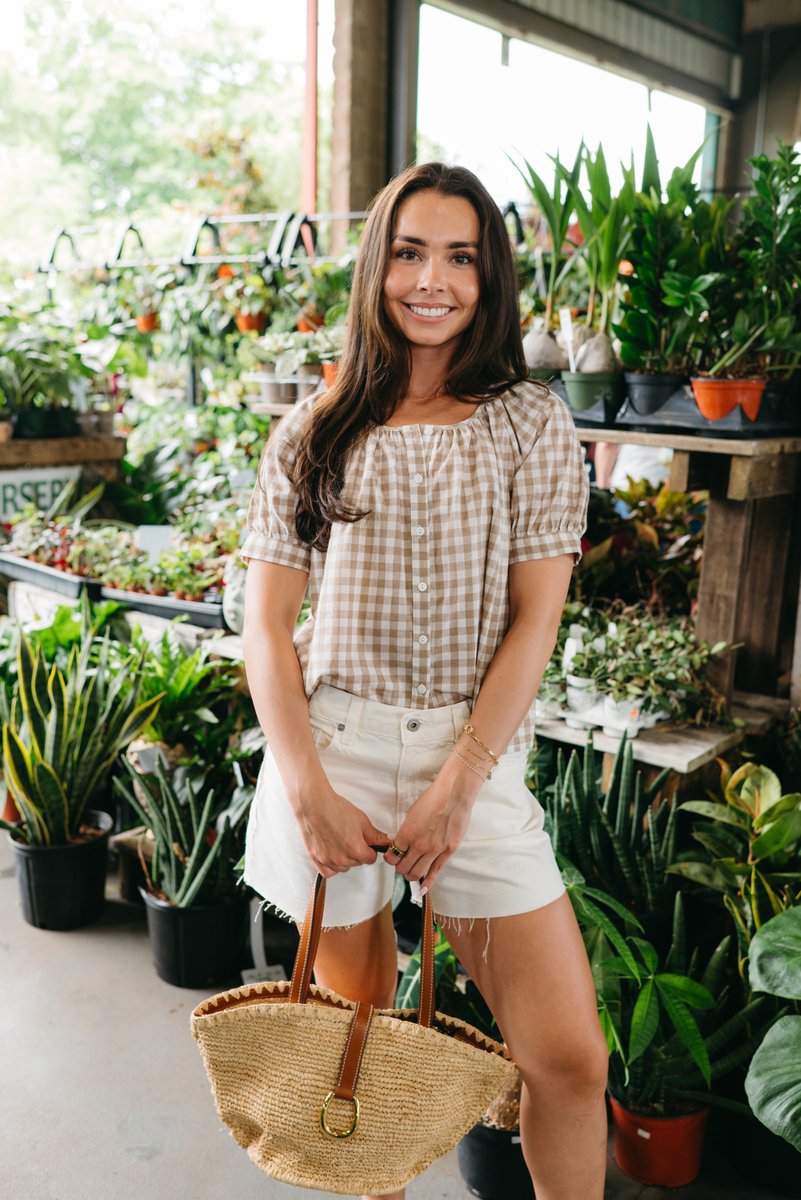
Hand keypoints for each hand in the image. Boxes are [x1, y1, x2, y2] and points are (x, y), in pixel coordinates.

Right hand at [295, 785, 390, 878]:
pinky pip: (328, 872)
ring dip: (345, 859)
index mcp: (356, 849)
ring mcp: (328, 860)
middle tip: (351, 837)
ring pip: (344, 868)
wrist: (313, 804)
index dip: (370, 850)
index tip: (366, 843)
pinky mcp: (316, 859)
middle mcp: (342, 858)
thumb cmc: (335, 809)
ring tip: (340, 842)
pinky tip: (332, 854)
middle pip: (357, 863)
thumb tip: (388, 842)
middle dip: (358, 853)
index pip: (371, 859)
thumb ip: (376, 835)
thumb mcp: (361, 820)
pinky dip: (332, 866)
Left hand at [383, 768, 476, 892]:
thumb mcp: (412, 813)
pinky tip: (423, 890)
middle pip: (403, 867)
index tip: (392, 857)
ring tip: (410, 873)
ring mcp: (434, 850)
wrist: (453, 794)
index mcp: (407, 834)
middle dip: (399, 868)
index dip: (390, 858)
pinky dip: (428, 883)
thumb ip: (404, 830)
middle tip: (401, 865)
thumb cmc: (432, 799)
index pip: (393, 855)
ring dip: (411, 876)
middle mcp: (419, 845)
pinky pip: (436, 871)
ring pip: (417, 873)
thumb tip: (394, 841)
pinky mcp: (448, 852)